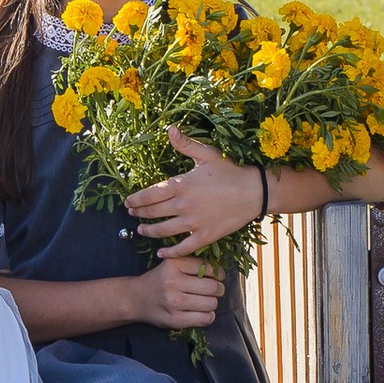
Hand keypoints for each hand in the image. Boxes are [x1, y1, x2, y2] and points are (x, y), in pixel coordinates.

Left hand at [124, 133, 260, 255]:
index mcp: (181, 185)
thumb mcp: (207, 154)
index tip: (128, 202)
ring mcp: (193, 223)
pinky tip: (161, 253)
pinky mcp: (204, 236)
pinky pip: (182, 248)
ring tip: (141, 230)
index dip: (135, 200)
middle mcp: (183, 205)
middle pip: (152, 212)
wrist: (255, 191)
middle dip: (138, 213)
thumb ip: (186, 144)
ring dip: (149, 231)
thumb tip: (169, 129)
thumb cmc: (231, 171)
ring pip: (163, 231)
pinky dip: (169, 252)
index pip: (149, 195)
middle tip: (131, 214)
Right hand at [128, 254, 223, 332]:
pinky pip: (204, 319)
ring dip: (212, 304)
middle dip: (218, 290)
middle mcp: (173, 282)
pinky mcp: (174, 319)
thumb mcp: (172, 264)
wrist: (135, 299)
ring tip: (204, 302)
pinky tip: (202, 313)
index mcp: (174, 264)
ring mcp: (173, 302)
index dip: (218, 274)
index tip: (215, 278)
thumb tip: (221, 272)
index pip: (210, 268)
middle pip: (213, 287)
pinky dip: (208, 317)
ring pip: (211, 304)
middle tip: (213, 291)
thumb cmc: (160, 281)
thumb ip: (193, 264)